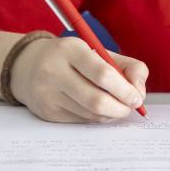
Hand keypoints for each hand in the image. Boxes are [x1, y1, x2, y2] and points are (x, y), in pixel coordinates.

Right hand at [9, 36, 147, 122]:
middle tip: (131, 106)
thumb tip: (140, 93)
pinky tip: (99, 109)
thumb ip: (128, 66)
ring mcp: (48, 94)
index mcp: (71, 50)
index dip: (125, 90)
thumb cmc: (74, 58)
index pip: (103, 74)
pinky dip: (97, 118)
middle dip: (121, 107)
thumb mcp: (99, 51)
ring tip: (117, 106)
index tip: (137, 97)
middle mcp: (54, 71)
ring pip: (90, 114)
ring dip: (111, 114)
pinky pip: (81, 121)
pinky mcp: (46, 112)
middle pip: (97, 100)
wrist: (29, 65)